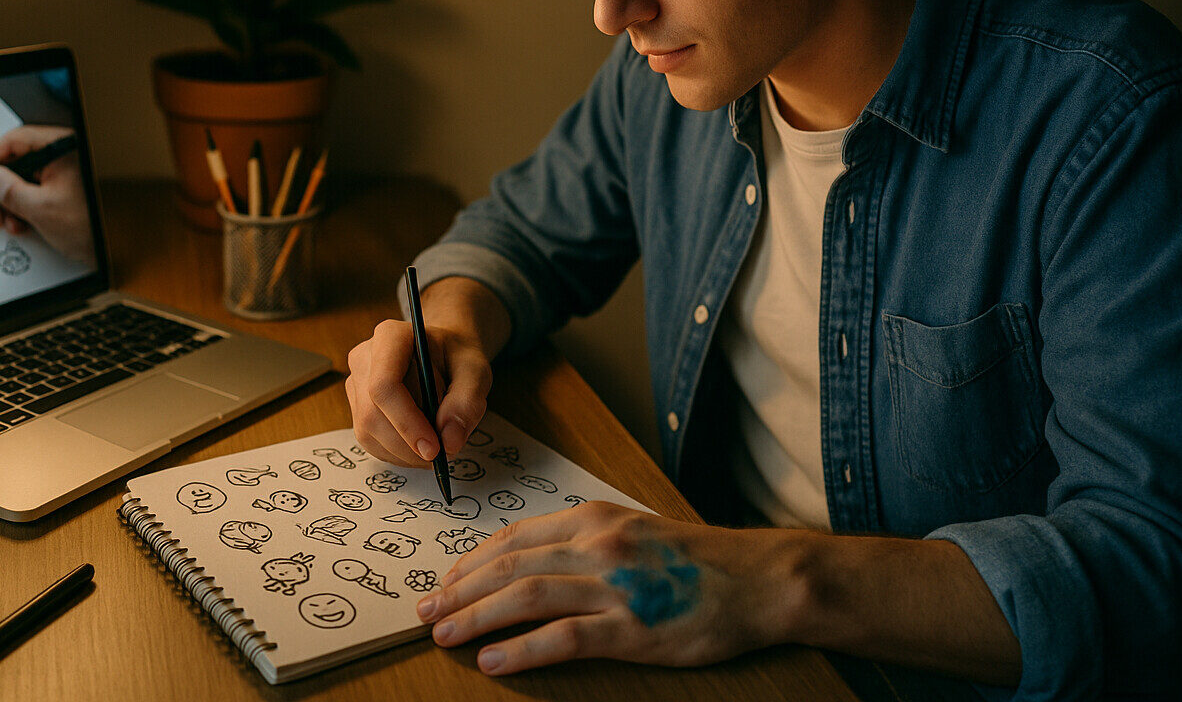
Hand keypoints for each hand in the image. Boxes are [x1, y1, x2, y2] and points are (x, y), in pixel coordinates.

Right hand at [0, 125, 93, 263]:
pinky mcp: (65, 190)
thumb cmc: (91, 225)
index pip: (18, 140)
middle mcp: (66, 156)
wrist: (113, 249)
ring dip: (10, 202)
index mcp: (64, 148)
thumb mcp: (41, 208)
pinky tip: (21, 223)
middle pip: (19, 162)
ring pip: (25, 180)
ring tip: (8, 220)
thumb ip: (10, 191)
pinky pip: (36, 192)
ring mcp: (66, 173)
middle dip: (1, 187)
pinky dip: (23, 207)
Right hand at [345, 318, 492, 467]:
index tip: (434, 448)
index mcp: (389, 337)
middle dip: (408, 444)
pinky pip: (370, 441)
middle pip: (372, 414)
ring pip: (368, 432)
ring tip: (436, 445)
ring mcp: (356, 383)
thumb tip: (450, 441)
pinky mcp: (357, 407)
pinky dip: (398, 454)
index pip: (384, 385)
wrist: (445, 355)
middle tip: (443, 454)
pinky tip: (420, 445)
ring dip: (405, 452)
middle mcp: (364, 358)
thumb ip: (467, 402)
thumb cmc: (457, 358)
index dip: (406, 422)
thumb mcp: (475, 372)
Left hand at [416, 502, 801, 675]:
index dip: (472, 560)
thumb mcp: (632, 531)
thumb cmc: (694, 560)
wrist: (757, 579)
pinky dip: (523, 650)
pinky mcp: (632, 628)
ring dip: (477, 616)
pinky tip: (494, 662)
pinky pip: (565, 638)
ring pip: (527, 597)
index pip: (515, 537)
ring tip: (444, 633)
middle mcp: (597, 545)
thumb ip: (582, 540)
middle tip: (424, 609)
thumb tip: (527, 560)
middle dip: (460, 588)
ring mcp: (614, 587)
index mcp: (593, 519)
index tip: (444, 579)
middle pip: (510, 565)